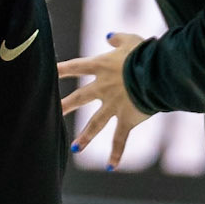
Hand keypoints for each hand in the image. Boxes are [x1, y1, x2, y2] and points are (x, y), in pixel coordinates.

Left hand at [58, 33, 149, 169]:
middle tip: (51, 113)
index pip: (75, 67)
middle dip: (65, 106)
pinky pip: (120, 139)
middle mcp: (104, 88)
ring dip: (85, 138)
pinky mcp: (128, 119)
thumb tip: (108, 37)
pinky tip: (110, 166)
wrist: (157, 73)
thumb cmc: (145, 53)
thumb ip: (117, 39)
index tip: (47, 72)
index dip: (60, 69)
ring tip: (74, 149)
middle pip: (79, 98)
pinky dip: (116, 153)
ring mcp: (114, 105)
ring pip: (95, 124)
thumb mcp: (131, 39)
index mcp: (102, 67)